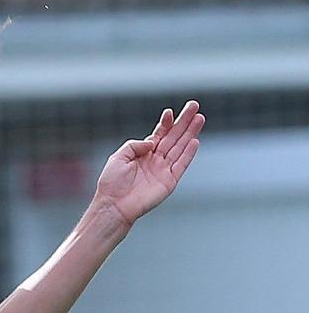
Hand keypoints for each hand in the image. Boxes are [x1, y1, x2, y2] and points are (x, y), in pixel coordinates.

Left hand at [93, 101, 204, 226]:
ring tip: (200, 118)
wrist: (114, 206)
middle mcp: (156, 160)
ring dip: (190, 133)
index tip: (170, 112)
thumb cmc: (112, 184)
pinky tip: (195, 141)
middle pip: (174, 137)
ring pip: (180, 147)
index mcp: (144, 153)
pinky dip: (188, 153)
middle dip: (184, 122)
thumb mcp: (118, 157)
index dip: (165, 123)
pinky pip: (181, 165)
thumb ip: (134, 145)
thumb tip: (152, 141)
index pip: (159, 134)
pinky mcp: (169, 182)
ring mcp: (163, 170)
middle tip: (194, 106)